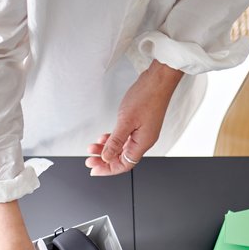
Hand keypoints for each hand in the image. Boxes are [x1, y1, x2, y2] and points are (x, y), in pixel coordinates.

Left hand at [85, 60, 183, 175]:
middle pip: (122, 158)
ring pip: (122, 148)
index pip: (124, 164)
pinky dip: (113, 139)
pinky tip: (104, 138)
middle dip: (104, 160)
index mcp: (143, 143)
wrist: (159, 80)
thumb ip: (115, 141)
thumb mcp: (125, 121)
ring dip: (106, 149)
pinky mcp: (140, 124)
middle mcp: (144, 140)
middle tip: (89, 160)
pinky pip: (125, 138)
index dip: (108, 169)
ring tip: (92, 148)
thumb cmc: (146, 96)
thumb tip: (106, 157)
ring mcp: (143, 132)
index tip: (94, 170)